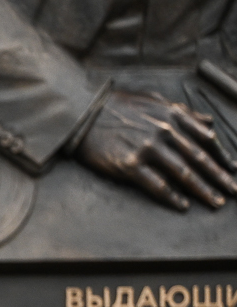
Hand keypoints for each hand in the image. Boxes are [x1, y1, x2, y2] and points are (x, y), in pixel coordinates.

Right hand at [76, 90, 236, 210]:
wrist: (83, 113)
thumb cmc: (117, 107)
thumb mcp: (155, 100)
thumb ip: (183, 112)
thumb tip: (207, 122)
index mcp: (173, 115)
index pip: (206, 138)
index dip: (222, 156)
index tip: (232, 168)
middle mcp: (165, 132)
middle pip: (200, 158)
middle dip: (219, 177)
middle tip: (233, 191)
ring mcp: (148, 149)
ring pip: (184, 173)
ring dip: (202, 190)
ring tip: (215, 201)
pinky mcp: (130, 165)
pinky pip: (156, 184)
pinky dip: (172, 196)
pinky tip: (183, 205)